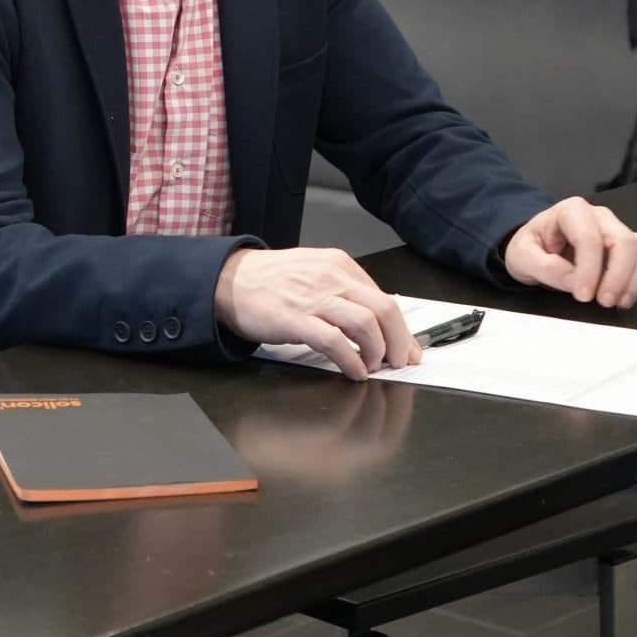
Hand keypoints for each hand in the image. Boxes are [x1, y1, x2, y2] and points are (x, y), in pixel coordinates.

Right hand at [213, 247, 419, 381]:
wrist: (228, 280)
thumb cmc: (269, 280)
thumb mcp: (314, 273)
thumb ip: (344, 291)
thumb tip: (375, 321)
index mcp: (339, 266)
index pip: (385, 298)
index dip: (402, 330)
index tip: (407, 349)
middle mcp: (332, 278)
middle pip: (385, 310)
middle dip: (399, 342)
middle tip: (399, 362)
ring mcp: (314, 298)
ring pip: (366, 324)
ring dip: (378, 351)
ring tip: (374, 366)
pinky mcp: (296, 319)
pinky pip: (335, 342)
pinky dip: (351, 360)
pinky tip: (354, 370)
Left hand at [504, 196, 636, 308]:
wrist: (538, 246)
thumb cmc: (533, 246)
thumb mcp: (522, 255)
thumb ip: (542, 266)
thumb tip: (572, 279)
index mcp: (572, 212)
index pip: (589, 237)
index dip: (590, 269)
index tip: (584, 294)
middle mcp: (601, 218)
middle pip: (624, 241)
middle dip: (618, 276)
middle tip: (604, 302)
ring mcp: (618, 231)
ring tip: (620, 302)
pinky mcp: (630, 249)